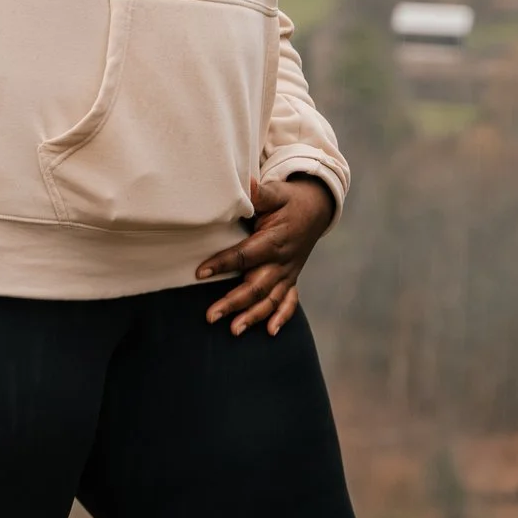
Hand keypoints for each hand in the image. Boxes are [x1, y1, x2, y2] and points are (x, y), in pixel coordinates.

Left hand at [196, 176, 336, 337]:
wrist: (316, 209)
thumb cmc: (289, 200)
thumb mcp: (276, 192)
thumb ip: (260, 193)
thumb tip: (245, 184)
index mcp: (275, 240)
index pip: (246, 255)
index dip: (223, 264)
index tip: (200, 272)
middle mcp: (283, 261)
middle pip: (257, 286)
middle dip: (234, 302)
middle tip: (211, 316)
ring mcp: (289, 273)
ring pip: (271, 299)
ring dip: (253, 316)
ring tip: (234, 330)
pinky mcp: (292, 278)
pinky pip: (290, 302)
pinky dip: (282, 317)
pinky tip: (271, 332)